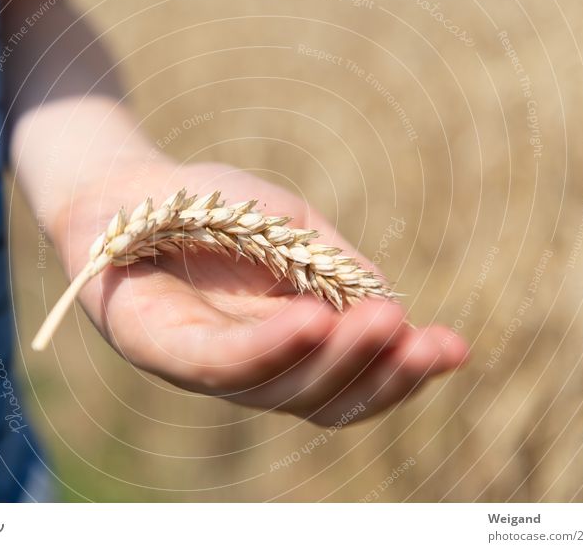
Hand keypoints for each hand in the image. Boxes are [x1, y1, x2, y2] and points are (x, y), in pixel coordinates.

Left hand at [48, 161, 468, 425]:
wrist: (128, 182)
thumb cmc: (212, 207)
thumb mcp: (290, 230)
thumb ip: (334, 269)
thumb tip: (390, 303)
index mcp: (285, 346)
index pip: (348, 382)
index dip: (402, 373)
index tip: (454, 346)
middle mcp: (249, 367)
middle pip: (321, 400)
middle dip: (379, 374)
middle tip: (419, 338)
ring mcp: (202, 364)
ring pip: (278, 389)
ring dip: (336, 361)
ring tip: (381, 323)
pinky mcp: (156, 347)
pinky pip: (219, 362)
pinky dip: (270, 348)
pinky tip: (310, 321)